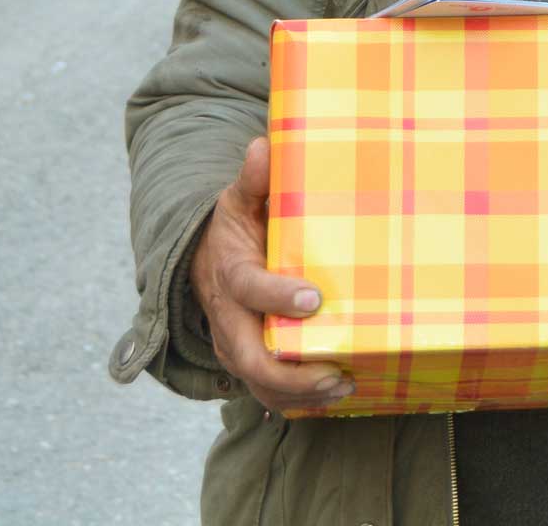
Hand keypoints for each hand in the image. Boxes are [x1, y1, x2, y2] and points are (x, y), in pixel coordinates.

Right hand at [189, 136, 349, 413]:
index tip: (314, 298)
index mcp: (230, 272)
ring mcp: (234, 345)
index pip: (249, 289)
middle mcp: (228, 317)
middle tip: (335, 372)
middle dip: (292, 373)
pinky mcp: (245, 363)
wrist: (204, 262)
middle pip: (250, 357)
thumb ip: (254, 179)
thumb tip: (264, 146)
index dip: (277, 297)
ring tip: (343, 387)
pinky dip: (297, 401)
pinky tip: (334, 397)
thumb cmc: (234, 229)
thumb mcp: (238, 200)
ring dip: (300, 393)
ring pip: (258, 382)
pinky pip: (266, 391)